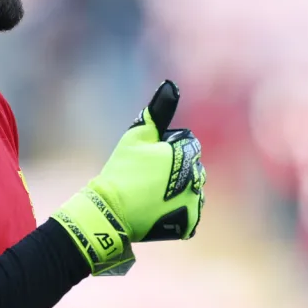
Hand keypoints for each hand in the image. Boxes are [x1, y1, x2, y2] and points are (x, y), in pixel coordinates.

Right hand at [51, 80, 206, 275]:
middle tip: (148, 179)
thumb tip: (171, 84)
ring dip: (181, 191)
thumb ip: (157, 110)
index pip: (190, 146)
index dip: (168, 151)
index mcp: (186, 155)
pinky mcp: (190, 223)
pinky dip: (178, 211)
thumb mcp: (136, 135)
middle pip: (194, 169)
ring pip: (194, 191)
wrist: (112, 209)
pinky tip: (159, 209)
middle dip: (177, 171)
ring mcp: (194, 202)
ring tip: (153, 195)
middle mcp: (196, 178)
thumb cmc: (122, 169)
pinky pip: (191, 213)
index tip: (149, 161)